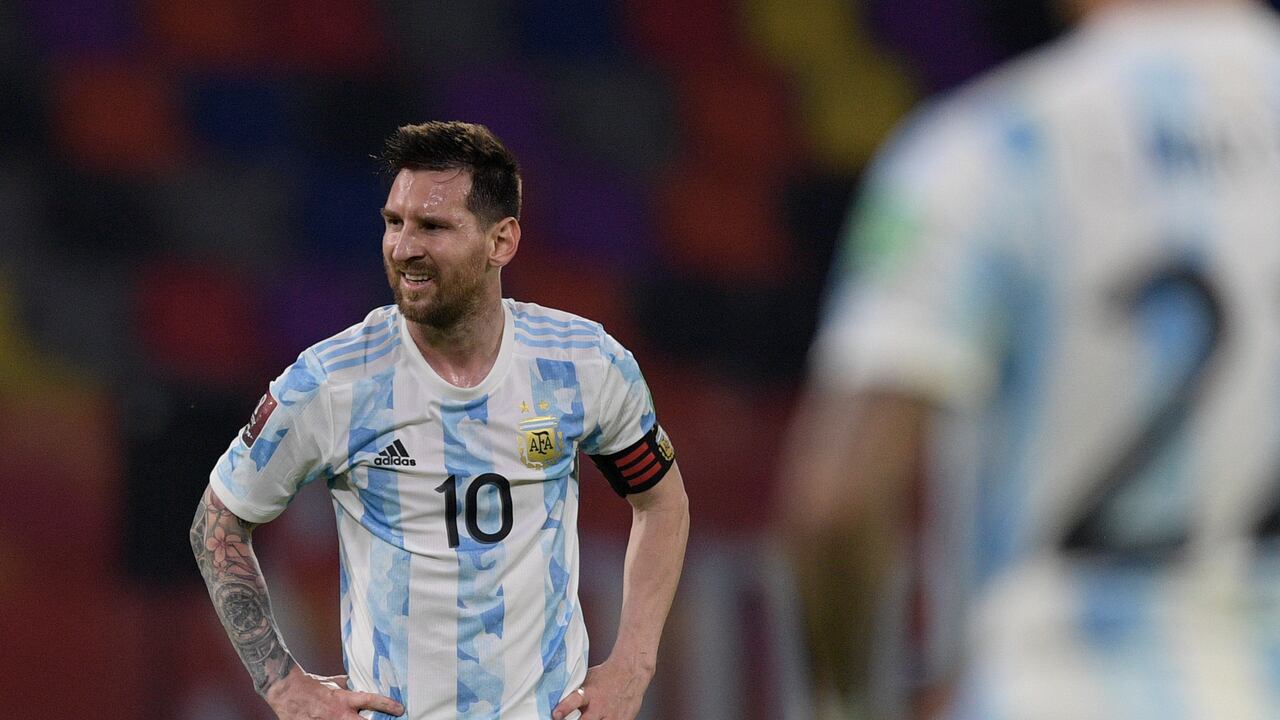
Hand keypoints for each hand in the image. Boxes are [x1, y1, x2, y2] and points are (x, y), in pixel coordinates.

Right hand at [266, 667, 404, 718]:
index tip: (400, 709)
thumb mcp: (329, 683)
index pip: (371, 700)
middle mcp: (339, 714)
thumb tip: (350, 682)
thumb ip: (342, 684)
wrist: (284, 691)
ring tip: (353, 719)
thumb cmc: (306, 685)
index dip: (388, 705)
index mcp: (343, 700)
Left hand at [551, 658, 652, 719]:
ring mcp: (612, 716)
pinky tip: (603, 719)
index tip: (555, 715)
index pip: (574, 700)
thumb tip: (555, 698)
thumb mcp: (587, 679)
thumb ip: (575, 692)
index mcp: (589, 693)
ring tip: (589, 719)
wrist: (631, 671)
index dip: (564, 709)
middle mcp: (600, 706)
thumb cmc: (606, 675)